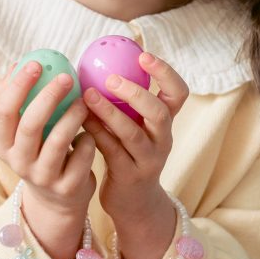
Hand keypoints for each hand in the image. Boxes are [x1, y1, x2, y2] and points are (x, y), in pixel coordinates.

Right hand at [0, 61, 96, 258]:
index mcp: (2, 143)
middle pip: (30, 125)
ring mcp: (43, 177)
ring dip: (73, 116)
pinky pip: (82, 155)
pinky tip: (91, 133)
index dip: (18, 86)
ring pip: (59, 141)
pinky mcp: (67, 188)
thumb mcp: (22, 130)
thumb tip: (18, 64)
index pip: (3, 110)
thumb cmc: (39, 150)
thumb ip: (17, 99)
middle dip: (48, 97)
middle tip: (66, 77)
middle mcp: (18, 162)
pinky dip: (88, 139)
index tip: (36, 64)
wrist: (57, 199)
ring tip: (84, 101)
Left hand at [82, 52, 188, 258]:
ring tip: (89, 95)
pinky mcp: (129, 176)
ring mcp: (148, 160)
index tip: (143, 55)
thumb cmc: (128, 152)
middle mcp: (162, 140)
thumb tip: (94, 61)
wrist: (134, 202)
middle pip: (160, 113)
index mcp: (165, 122)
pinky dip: (96, 133)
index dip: (165, 73)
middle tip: (112, 78)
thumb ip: (123, 101)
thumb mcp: (134, 125)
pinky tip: (80, 120)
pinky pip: (112, 151)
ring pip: (133, 134)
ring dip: (110, 113)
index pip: (178, 93)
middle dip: (136, 93)